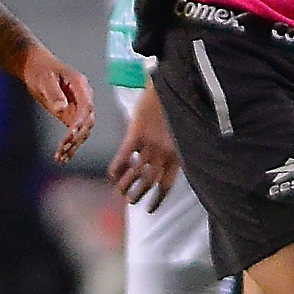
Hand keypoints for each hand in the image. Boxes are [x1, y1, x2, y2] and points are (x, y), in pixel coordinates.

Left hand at [21, 44, 95, 160]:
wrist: (35, 66)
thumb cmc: (41, 68)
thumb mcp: (45, 78)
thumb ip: (54, 93)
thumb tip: (61, 108)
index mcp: (80, 85)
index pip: (87, 107)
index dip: (81, 122)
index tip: (71, 134)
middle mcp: (83, 98)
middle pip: (87, 121)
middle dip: (77, 137)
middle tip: (64, 149)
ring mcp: (78, 107)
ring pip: (82, 130)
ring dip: (74, 144)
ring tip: (61, 157)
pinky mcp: (70, 115)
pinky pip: (74, 132)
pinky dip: (69, 144)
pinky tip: (62, 157)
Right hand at [107, 83, 178, 209]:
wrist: (173, 83)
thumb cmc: (178, 105)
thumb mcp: (182, 130)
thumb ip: (176, 146)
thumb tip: (172, 161)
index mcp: (178, 153)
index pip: (167, 184)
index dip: (157, 199)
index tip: (149, 209)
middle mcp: (164, 151)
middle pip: (150, 181)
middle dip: (138, 193)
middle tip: (129, 201)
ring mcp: (150, 142)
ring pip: (136, 172)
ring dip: (127, 185)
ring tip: (119, 192)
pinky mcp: (137, 132)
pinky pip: (124, 154)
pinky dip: (117, 166)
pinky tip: (111, 175)